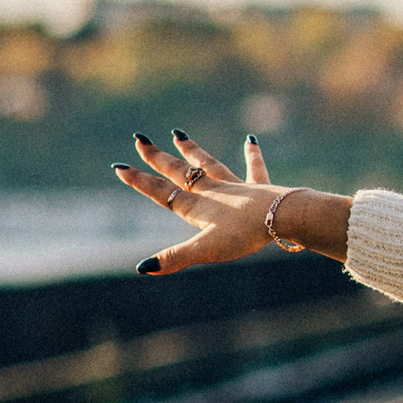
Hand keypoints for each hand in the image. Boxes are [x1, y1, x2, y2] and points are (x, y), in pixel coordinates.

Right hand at [113, 130, 281, 273]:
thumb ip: (175, 257)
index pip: (161, 193)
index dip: (140, 182)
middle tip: (139, 139)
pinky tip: (251, 139)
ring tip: (179, 134)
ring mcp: (236, 186)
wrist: (283, 216)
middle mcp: (213, 191)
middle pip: (180, 172)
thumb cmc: (245, 233)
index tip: (119, 167)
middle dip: (158, 158)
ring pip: (209, 164)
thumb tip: (142, 267)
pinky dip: (252, 154)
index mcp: (197, 206)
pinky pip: (254, 167)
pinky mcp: (260, 187)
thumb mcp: (206, 249)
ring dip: (193, 151)